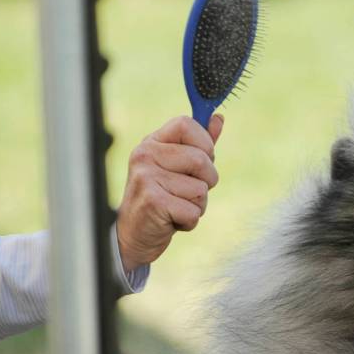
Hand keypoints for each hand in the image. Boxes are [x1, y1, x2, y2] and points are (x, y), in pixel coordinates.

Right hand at [115, 114, 222, 271]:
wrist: (134, 235)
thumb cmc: (160, 198)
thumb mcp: (177, 168)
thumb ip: (198, 144)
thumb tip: (218, 118)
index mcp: (152, 142)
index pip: (186, 124)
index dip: (204, 144)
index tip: (201, 161)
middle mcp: (145, 155)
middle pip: (201, 160)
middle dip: (206, 182)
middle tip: (185, 192)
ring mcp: (146, 178)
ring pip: (201, 189)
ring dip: (197, 205)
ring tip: (175, 207)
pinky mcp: (153, 202)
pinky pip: (193, 211)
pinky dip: (189, 222)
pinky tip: (171, 220)